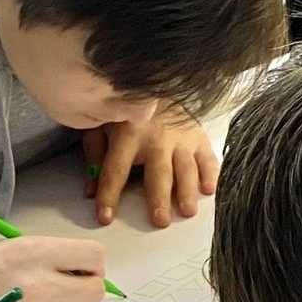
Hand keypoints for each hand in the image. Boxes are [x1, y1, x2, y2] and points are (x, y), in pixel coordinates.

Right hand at [0, 236, 108, 301]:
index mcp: (34, 253)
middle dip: (86, 289)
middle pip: (96, 291)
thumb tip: (68, 264)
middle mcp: (40, 286)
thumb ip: (39, 256)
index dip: (89, 263)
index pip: (94, 256)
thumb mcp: (1, 248)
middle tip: (68, 288)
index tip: (78, 267)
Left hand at [85, 105, 217, 228]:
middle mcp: (156, 138)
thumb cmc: (126, 110)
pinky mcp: (198, 136)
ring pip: (185, 168)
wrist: (155, 81)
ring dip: (187, 190)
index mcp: (128, 135)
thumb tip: (90, 190)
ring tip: (187, 211)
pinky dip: (211, 174)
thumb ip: (95, 154)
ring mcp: (181, 137)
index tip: (105, 217)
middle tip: (160, 221)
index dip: (109, 194)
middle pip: (157, 173)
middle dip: (158, 198)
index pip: (115, 170)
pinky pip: (207, 157)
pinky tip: (209, 190)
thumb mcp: (101, 125)